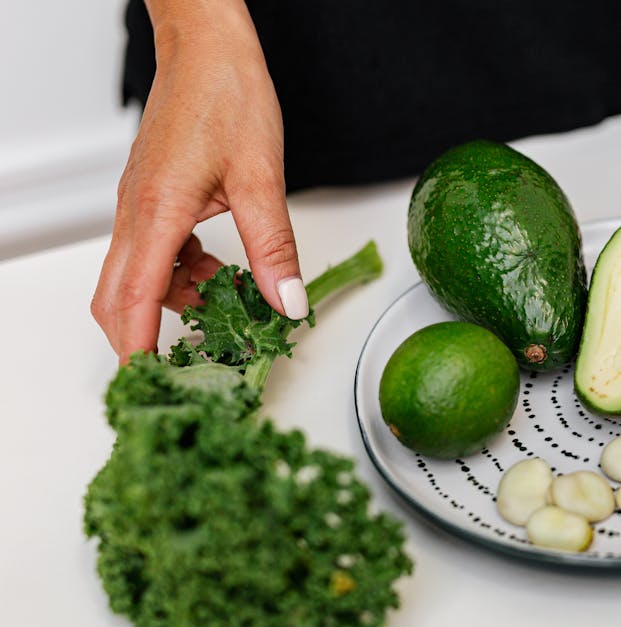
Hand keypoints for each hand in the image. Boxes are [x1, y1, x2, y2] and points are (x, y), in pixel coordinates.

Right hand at [92, 0, 304, 361]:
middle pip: (119, 295)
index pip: (136, 298)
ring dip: (172, 301)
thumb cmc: (227, 96)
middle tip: (183, 363)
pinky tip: (219, 269)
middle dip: (142, 335)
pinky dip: (179, 273)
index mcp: (157, 212)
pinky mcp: (150, 195)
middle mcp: (136, 212)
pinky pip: (152, 251)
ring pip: (136, 275)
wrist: (208, 48)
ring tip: (227, 304)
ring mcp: (138, 204)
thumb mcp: (262, 178)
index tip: (147, 383)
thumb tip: (286, 302)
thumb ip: (273, 246)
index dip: (138, 346)